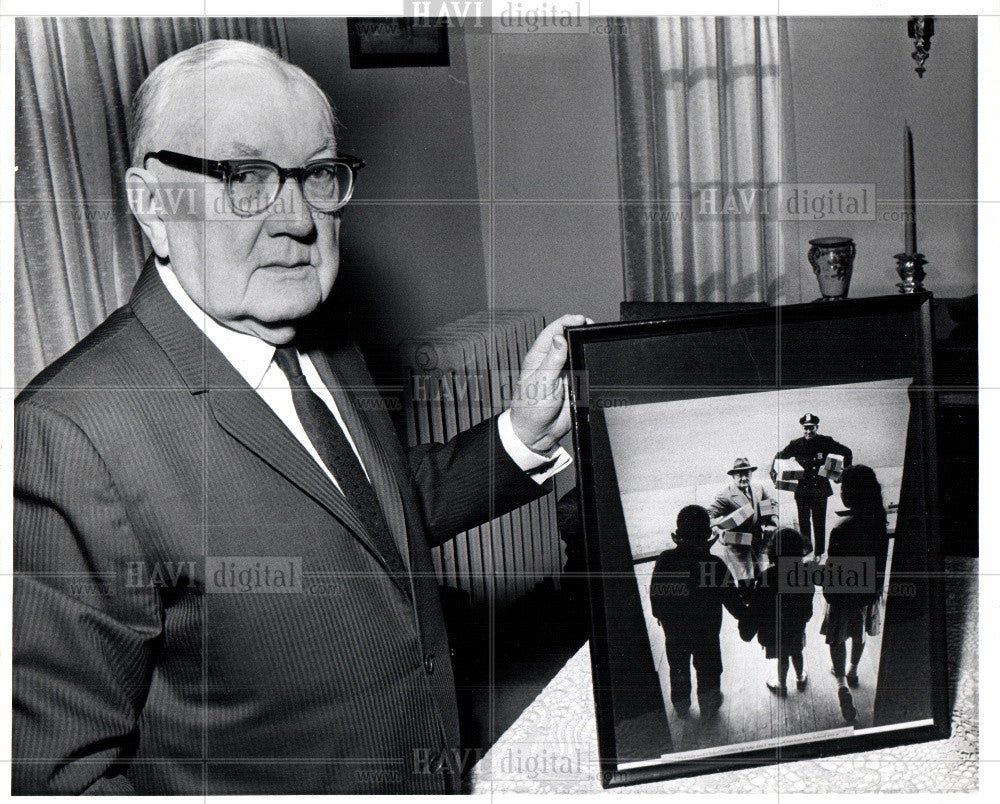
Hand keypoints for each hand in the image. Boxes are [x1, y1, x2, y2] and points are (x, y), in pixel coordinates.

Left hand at [509, 314, 590, 453]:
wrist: (538, 434)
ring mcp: (564, 373)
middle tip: (592, 326)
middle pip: (568, 339)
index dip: (566, 321)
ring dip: (586, 346)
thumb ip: (552, 361)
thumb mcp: (541, 382)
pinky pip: (585, 370)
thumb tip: (559, 338)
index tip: (580, 319)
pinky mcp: (575, 385)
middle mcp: (552, 362)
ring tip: (596, 338)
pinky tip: (597, 359)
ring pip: (577, 353)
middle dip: (580, 330)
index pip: (553, 332)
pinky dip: (591, 363)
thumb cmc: (530, 409)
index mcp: (539, 358)